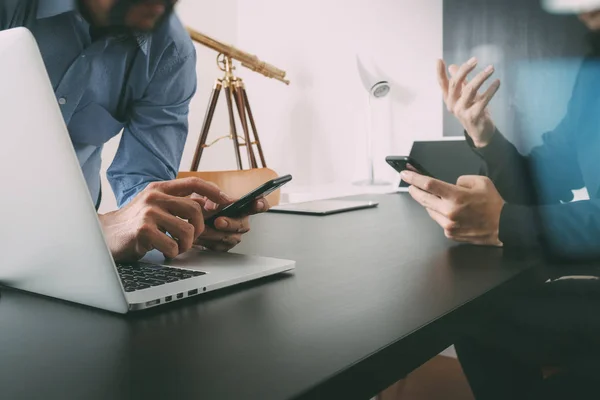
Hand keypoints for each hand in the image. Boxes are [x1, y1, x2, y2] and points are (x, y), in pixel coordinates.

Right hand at [99, 178, 232, 261]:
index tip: (226, 201)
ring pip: (187, 230)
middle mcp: (154, 197)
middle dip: (199, 229)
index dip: (213, 191)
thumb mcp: (155, 206)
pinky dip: (173, 253)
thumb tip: (206, 203)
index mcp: (159, 189)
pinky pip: (173, 245)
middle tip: (191, 239)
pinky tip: (163, 252)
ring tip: (176, 248)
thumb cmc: (134, 223)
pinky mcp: (143, 231)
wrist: (104, 235)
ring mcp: (149, 213)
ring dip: (186, 245)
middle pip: (195, 210)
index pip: (193, 183)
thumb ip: (177, 203)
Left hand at [194, 197, 269, 251]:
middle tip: (218, 221)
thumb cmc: (201, 204)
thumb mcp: (203, 192)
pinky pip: (219, 247)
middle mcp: (240, 222)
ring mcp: (233, 235)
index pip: (259, 205)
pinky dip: (208, 242)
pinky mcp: (224, 247)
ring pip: (230, 238)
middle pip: (242, 225)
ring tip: (202, 230)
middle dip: (230, 223)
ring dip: (215, 234)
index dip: (261, 204)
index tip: (257, 204)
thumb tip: (212, 206)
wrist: (190, 219)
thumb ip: (209, 194)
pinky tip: (200, 237)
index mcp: (241, 207)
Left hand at [401, 171, 504, 245]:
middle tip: (411, 185)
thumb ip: (461, 180)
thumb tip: (451, 184)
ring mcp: (448, 224)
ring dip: (429, 203)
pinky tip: (448, 210)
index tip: (405, 174)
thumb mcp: (481, 182)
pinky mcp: (450, 233)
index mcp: (456, 196)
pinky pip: (439, 220)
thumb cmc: (493, 204)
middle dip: (414, 190)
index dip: (414, 178)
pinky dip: (440, 214)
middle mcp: (449, 211)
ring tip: (436, 197)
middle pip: (423, 199)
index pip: (428, 185)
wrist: (504, 226)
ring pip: (430, 210)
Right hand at [437, 57, 500, 147]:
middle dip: (465, 70)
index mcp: (449, 99)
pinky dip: (491, 89)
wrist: (480, 131)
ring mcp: (461, 111)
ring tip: (491, 69)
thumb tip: (452, 66)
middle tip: (475, 60)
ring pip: (470, 89)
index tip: (439, 60)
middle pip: (455, 84)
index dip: (439, 72)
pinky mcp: (473, 116)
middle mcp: (452, 105)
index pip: (442, 84)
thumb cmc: (473, 110)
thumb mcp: (466, 95)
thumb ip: (460, 82)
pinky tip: (497, 82)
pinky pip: (483, 100)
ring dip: (481, 77)